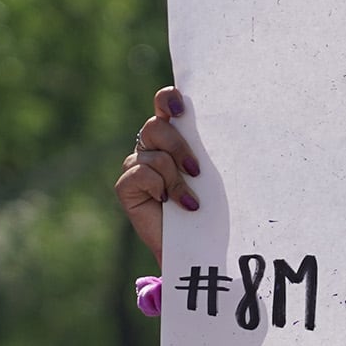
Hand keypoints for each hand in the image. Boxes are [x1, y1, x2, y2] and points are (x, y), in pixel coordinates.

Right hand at [115, 87, 199, 262]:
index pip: (164, 103)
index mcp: (172, 136)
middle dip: (179, 147)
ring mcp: (135, 165)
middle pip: (156, 127)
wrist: (195, 246)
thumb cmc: (209, 208)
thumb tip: (220, 128)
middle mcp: (150, 146)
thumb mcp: (212, 175)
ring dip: (175, 179)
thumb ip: (206, 149)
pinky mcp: (125, 186)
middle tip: (196, 170)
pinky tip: (167, 203)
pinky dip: (159, 188)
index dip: (168, 99)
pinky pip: (140, 174)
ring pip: (153, 155)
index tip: (181, 109)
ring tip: (189, 203)